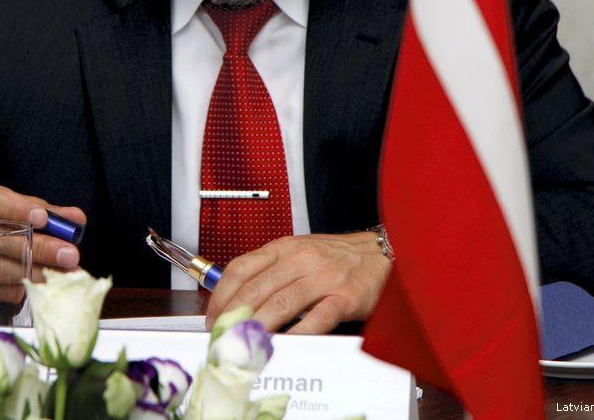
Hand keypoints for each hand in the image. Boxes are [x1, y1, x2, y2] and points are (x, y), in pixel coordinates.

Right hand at [0, 182, 86, 302]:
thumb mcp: (16, 205)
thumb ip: (46, 210)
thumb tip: (76, 219)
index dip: (15, 209)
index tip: (44, 218)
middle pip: (0, 240)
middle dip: (40, 248)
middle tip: (69, 254)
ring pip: (3, 269)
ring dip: (39, 272)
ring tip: (66, 273)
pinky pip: (2, 290)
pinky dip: (27, 287)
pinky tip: (46, 284)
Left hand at [204, 233, 390, 333]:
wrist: (382, 253)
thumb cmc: (337, 256)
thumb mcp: (298, 252)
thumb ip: (270, 269)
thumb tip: (235, 295)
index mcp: (284, 248)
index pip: (241, 268)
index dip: (221, 295)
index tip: (212, 315)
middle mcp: (301, 259)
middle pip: (256, 288)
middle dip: (233, 315)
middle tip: (223, 335)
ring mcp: (324, 277)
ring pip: (281, 303)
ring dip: (258, 326)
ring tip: (244, 342)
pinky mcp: (345, 296)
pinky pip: (317, 317)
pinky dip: (298, 333)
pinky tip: (285, 344)